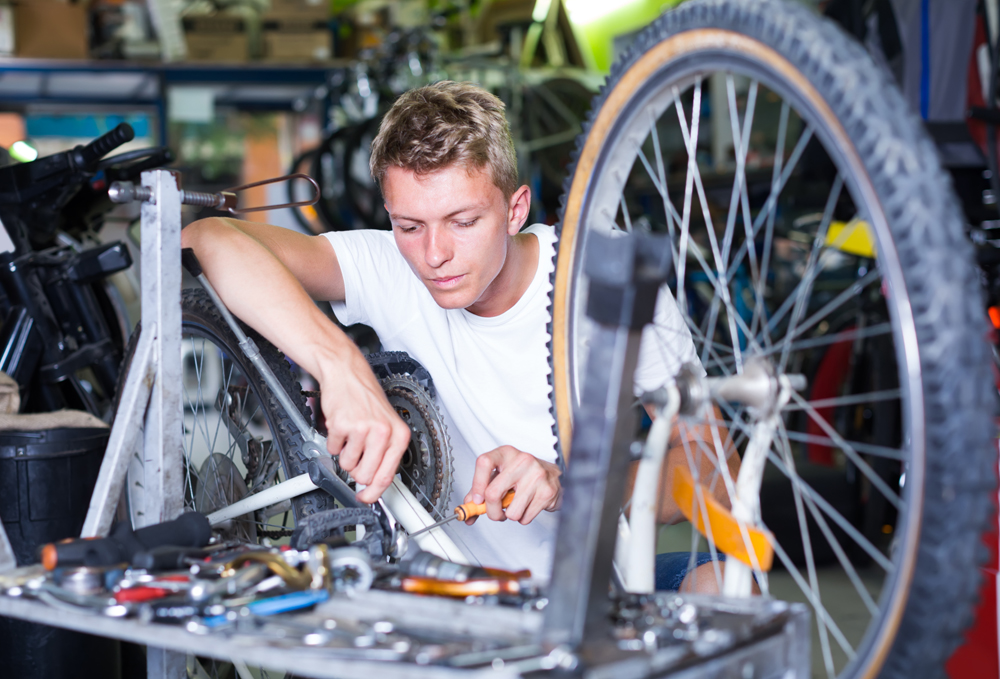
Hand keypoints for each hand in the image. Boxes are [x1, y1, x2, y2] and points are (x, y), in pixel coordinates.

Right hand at [318, 351, 410, 503]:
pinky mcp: (343, 425)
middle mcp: (383, 432)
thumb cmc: (367, 399)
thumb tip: (374, 483)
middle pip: (364, 475)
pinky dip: (334, 442)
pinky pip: (334, 449)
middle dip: (357, 470)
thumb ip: (384, 454)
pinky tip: (342, 426)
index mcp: (398, 435)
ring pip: (347, 464)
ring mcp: (363, 428)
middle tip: (357, 454)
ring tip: (351, 434)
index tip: (366, 498)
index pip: (387, 475)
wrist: (348, 373)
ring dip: (345, 453)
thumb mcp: (386, 425)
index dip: (374, 493)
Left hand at [464, 446, 561, 524]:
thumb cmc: (522, 475)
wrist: (552, 475)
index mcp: (506, 453)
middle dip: (492, 511)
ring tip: (517, 505)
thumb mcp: (500, 476)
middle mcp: (522, 460)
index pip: (484, 462)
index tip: (477, 500)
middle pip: (493, 493)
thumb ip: (481, 491)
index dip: (477, 484)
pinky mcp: (547, 491)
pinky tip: (528, 506)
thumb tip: (468, 512)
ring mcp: (536, 475)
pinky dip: (523, 518)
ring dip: (510, 515)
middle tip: (495, 513)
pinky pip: (525, 517)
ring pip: (511, 511)